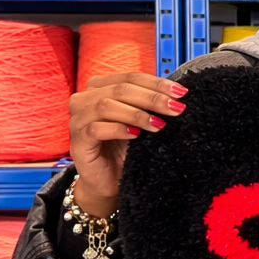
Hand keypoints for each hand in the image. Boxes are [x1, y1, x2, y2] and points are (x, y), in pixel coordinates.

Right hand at [69, 72, 187, 214]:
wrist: (109, 180)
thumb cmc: (124, 148)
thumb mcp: (140, 121)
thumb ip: (149, 104)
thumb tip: (177, 93)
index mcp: (99, 88)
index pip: (130, 77)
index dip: (156, 83)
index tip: (180, 92)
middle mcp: (84, 100)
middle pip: (120, 89)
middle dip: (152, 98)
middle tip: (175, 108)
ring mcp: (77, 120)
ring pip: (106, 106)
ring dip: (137, 114)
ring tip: (159, 124)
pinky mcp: (77, 142)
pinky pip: (96, 129)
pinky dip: (118, 129)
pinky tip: (136, 135)